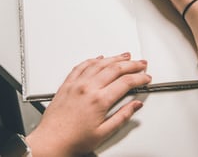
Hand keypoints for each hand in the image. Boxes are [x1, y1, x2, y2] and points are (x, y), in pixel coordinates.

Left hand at [26, 53, 150, 155]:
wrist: (51, 140)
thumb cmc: (73, 139)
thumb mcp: (104, 133)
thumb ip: (122, 117)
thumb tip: (135, 106)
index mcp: (99, 100)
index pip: (125, 82)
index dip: (139, 78)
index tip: (146, 78)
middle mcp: (87, 88)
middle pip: (115, 68)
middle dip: (132, 64)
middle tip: (141, 63)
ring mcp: (76, 84)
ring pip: (99, 63)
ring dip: (114, 58)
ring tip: (125, 56)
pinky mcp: (67, 84)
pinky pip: (81, 66)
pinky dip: (92, 60)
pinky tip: (99, 58)